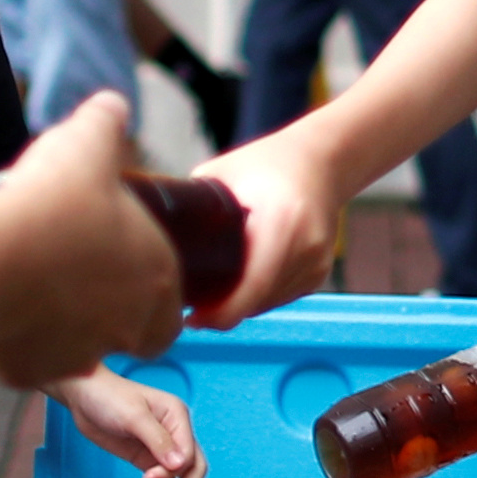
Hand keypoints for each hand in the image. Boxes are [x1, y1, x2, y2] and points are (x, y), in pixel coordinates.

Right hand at [0, 97, 185, 389]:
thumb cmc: (50, 203)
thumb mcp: (87, 140)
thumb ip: (106, 120)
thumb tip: (110, 107)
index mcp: (156, 281)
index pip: (168, 312)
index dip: (149, 296)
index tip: (118, 272)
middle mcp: (125, 329)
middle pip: (124, 335)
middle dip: (102, 312)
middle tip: (69, 278)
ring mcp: (78, 358)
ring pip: (74, 352)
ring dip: (59, 326)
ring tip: (28, 286)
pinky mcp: (30, 374)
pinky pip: (26, 361)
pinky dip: (16, 341)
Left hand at [53, 370, 207, 477]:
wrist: (83, 398)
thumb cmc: (108, 397)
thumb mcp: (133, 416)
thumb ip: (157, 440)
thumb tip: (179, 464)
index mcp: (176, 415)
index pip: (188, 449)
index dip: (175, 468)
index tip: (151, 476)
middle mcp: (174, 431)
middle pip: (193, 465)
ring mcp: (161, 447)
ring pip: (181, 475)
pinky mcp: (147, 458)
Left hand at [200, 122, 351, 323]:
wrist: (323, 160)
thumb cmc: (268, 163)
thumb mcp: (222, 174)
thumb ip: (193, 207)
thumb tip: (153, 235)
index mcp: (282, 221)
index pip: (254, 286)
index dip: (221, 312)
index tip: (192, 318)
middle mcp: (305, 246)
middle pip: (256, 302)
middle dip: (222, 312)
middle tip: (190, 309)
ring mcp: (316, 263)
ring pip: (268, 304)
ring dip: (240, 306)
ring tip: (211, 297)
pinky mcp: (319, 273)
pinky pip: (281, 297)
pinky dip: (258, 297)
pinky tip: (240, 285)